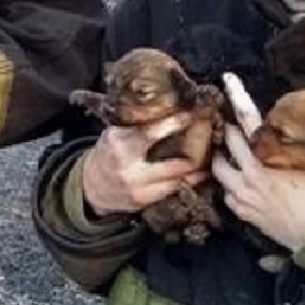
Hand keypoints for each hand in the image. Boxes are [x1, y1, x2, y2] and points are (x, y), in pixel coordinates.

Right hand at [82, 115, 208, 214]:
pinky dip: (186, 182)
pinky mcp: (144, 201)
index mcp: (119, 143)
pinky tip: (198, 175)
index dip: (173, 124)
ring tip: (211, 160)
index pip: (150, 133)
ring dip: (196, 171)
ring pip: (176, 181)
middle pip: (171, 164)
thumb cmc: (108, 152)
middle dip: (195, 155)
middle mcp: (129, 167)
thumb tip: (164, 103)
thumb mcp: (114, 133)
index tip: (192, 115)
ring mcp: (137, 187)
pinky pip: (172, 191)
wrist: (92, 186)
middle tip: (212, 141)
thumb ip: (134, 124)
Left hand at [213, 73, 304, 251]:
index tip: (226, 80)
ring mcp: (246, 203)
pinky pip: (230, 200)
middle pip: (224, 153)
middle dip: (223, 139)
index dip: (236, 99)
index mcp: (265, 165)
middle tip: (225, 128)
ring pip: (222, 179)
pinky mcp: (250, 220)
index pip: (247, 125)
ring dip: (224, 166)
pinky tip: (238, 188)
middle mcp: (249, 183)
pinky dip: (231, 190)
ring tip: (227, 157)